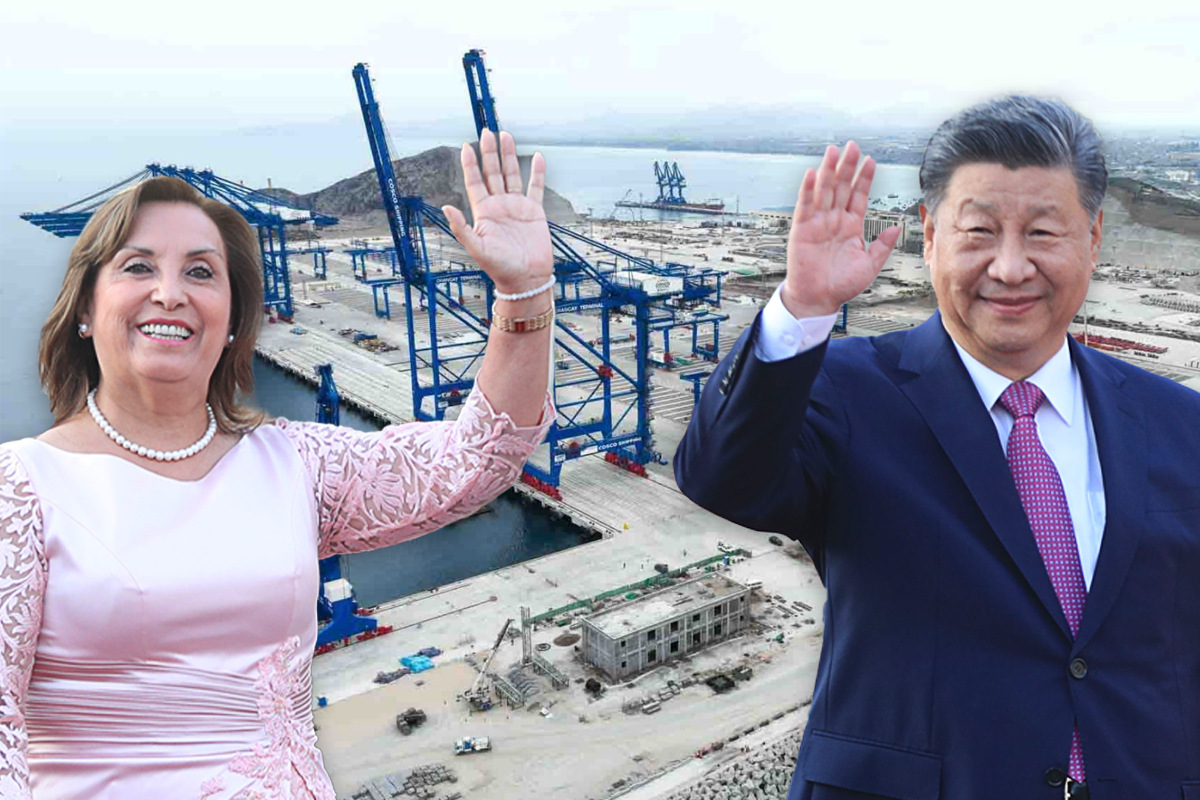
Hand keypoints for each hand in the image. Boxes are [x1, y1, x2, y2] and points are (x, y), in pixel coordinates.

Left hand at [442, 130, 553, 294]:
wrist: (526, 279)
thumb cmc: (500, 268)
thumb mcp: (477, 248)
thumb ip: (461, 228)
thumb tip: (446, 207)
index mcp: (484, 212)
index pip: (475, 182)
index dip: (470, 164)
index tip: (467, 146)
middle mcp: (499, 206)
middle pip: (493, 173)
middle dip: (489, 152)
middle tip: (487, 131)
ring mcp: (517, 207)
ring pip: (512, 175)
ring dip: (509, 156)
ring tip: (506, 136)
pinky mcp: (534, 212)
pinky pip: (535, 187)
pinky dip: (536, 173)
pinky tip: (536, 157)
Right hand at [782, 141, 900, 317]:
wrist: (818, 300)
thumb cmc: (842, 285)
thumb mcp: (870, 265)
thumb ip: (883, 245)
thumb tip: (897, 227)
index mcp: (851, 226)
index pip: (858, 196)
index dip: (864, 178)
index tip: (871, 161)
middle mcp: (834, 220)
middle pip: (842, 187)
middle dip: (847, 167)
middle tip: (853, 146)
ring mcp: (818, 223)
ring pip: (824, 191)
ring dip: (829, 171)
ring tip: (834, 152)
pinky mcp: (802, 230)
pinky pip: (805, 206)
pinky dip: (809, 190)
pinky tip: (814, 174)